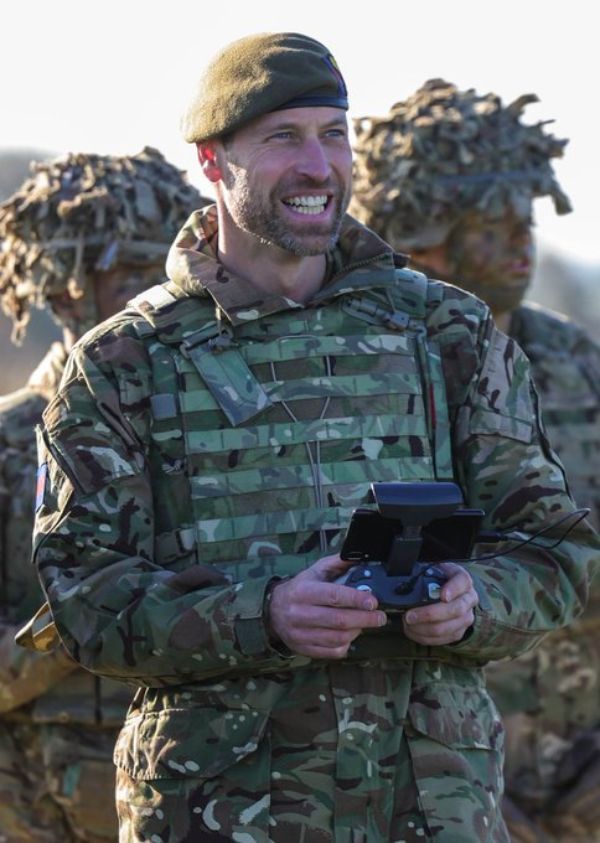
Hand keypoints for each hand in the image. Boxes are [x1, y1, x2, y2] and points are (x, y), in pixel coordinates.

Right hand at [268, 554, 386, 658]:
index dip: (355, 599)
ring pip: (336, 638)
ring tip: (365, 624)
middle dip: (364, 619)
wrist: (272, 610)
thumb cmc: (299, 589)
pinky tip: (350, 636)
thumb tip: (359, 558)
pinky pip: (330, 652)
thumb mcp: (314, 571)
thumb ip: (336, 564)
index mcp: (303, 591)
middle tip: (380, 617)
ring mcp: (300, 633)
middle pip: (338, 620)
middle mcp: (299, 613)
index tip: (373, 601)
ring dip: (356, 631)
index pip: (333, 595)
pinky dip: (345, 645)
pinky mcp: (303, 648)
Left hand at [401, 562, 477, 645]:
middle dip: (429, 614)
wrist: (452, 594)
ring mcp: (466, 618)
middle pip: (455, 610)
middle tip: (409, 615)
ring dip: (423, 628)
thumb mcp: (435, 570)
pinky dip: (423, 637)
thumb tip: (407, 583)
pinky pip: (441, 639)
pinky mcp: (458, 633)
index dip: (453, 589)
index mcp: (463, 580)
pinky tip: (412, 630)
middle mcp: (469, 599)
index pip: (462, 581)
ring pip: (446, 628)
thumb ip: (426, 574)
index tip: (442, 595)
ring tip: (407, 623)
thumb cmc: (440, 580)